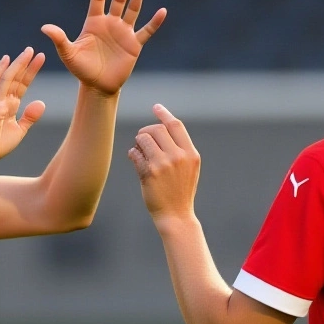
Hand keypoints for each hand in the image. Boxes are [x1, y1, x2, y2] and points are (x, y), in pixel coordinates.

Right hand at [0, 48, 46, 164]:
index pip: (18, 85)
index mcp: (3, 105)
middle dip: (25, 64)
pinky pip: (0, 84)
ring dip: (19, 63)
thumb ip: (29, 117)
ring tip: (30, 51)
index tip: (38, 60)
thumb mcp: (17, 131)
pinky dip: (7, 71)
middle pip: (14, 78)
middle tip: (35, 50)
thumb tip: (41, 102)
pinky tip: (10, 60)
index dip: (28, 73)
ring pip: (8, 76)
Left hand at [42, 0, 166, 95]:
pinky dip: (154, 22)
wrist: (98, 86)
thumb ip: (59, 39)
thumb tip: (44, 28)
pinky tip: (162, 11)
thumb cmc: (81, 70)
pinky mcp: (134, 45)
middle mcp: (110, 24)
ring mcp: (123, 33)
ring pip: (132, 10)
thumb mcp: (68, 54)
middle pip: (118, 0)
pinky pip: (146, 31)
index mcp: (94, 22)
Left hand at [128, 104, 199, 227]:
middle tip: (142, 140)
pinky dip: (133, 154)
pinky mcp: (149, 172)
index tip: (156, 107)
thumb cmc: (181, 191)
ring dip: (138, 143)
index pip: (176, 125)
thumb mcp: (189, 168)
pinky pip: (135, 153)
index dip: (164, 114)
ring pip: (143, 138)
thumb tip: (162, 127)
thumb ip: (180, 149)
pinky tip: (136, 159)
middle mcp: (178, 156)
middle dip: (146, 131)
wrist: (176, 215)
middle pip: (157, 129)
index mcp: (191, 153)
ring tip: (140, 151)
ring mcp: (163, 164)